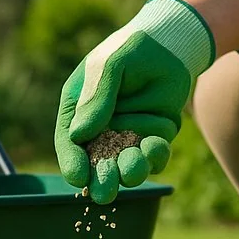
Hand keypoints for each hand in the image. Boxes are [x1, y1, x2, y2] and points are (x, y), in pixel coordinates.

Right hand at [54, 0, 214, 203]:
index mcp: (78, 111)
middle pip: (97, 163)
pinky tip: (155, 147)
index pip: (69, 143)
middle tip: (103, 194)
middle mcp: (101, 129)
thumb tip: (80, 135)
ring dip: (129, 171)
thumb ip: (96, 99)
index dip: (72, 162)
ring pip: (127, 164)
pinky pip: (153, 156)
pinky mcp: (154, 137)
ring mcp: (128, 136)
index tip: (78, 178)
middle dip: (100, 179)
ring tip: (132, 171)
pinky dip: (155, 156)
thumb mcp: (108, 67)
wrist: (169, 43)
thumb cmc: (130, 49)